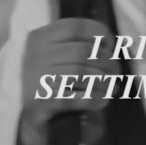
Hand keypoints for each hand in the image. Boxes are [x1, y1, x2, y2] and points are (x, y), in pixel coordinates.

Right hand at [20, 18, 119, 138]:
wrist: (29, 118)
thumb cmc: (51, 83)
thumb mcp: (59, 56)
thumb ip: (82, 46)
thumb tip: (116, 46)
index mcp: (41, 37)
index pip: (77, 27)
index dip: (100, 34)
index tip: (112, 46)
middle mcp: (36, 54)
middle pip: (83, 52)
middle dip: (108, 62)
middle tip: (116, 73)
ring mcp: (37, 78)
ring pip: (82, 74)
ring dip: (104, 81)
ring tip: (112, 87)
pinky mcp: (42, 102)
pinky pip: (77, 98)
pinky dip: (95, 99)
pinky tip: (103, 100)